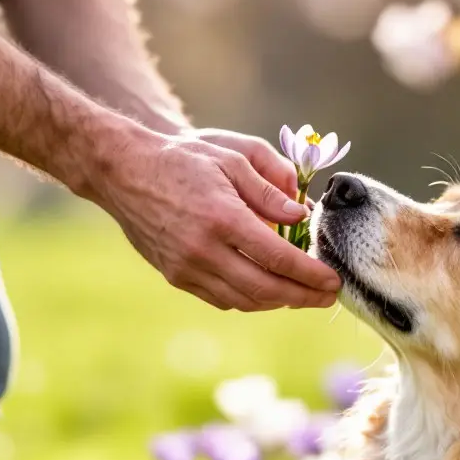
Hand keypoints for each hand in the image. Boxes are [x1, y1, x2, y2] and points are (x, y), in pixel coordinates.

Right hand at [87, 125, 340, 311]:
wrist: (125, 171)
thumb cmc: (184, 157)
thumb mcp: (233, 156)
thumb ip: (270, 187)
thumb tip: (301, 217)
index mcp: (222, 217)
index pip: (277, 258)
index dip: (310, 274)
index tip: (334, 279)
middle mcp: (203, 249)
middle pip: (264, 289)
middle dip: (302, 296)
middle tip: (329, 295)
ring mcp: (186, 267)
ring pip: (244, 300)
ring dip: (278, 302)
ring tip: (303, 295)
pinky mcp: (176, 276)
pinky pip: (221, 299)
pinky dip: (250, 299)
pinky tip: (269, 290)